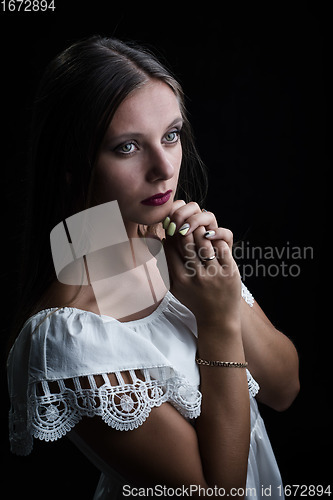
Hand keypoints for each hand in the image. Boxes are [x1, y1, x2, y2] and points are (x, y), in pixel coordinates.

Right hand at [163, 201, 240, 326]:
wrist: (218, 318)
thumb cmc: (194, 300)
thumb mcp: (174, 287)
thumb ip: (164, 266)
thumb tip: (157, 241)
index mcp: (180, 278)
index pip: (171, 248)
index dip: (171, 235)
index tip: (173, 229)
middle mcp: (196, 275)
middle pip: (187, 242)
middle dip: (186, 229)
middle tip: (187, 224)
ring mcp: (213, 274)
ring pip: (204, 242)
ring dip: (201, 232)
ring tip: (200, 228)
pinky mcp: (229, 272)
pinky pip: (222, 248)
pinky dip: (217, 240)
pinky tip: (214, 240)